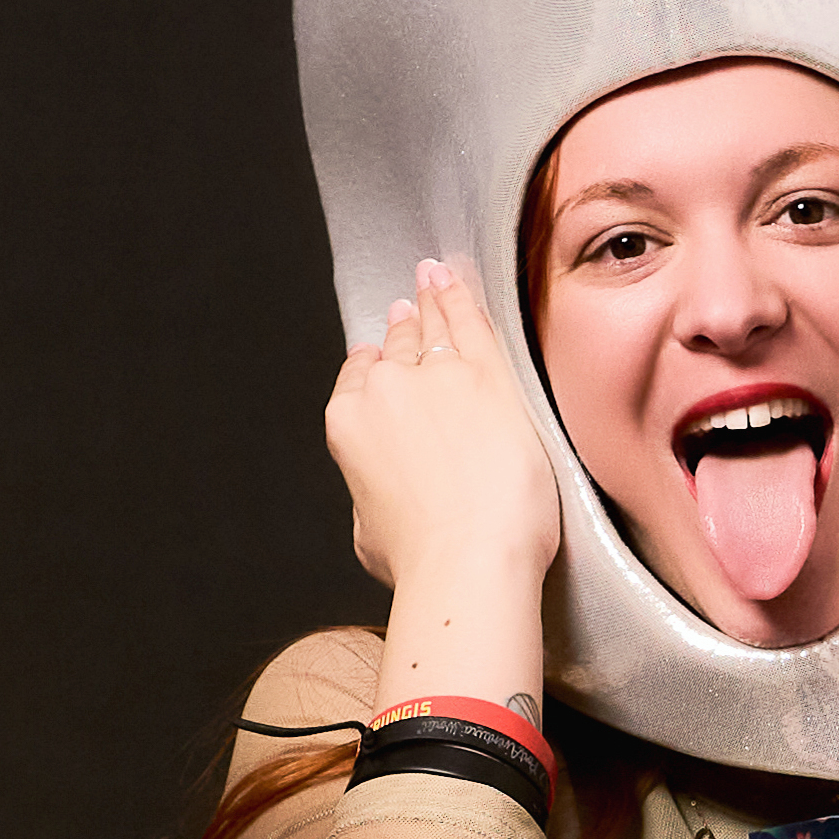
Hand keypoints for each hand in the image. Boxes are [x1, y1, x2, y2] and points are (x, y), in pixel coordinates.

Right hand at [326, 261, 562, 598]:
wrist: (469, 559)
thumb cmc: (424, 559)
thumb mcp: (369, 533)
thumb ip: (370, 494)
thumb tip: (378, 494)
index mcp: (350, 425)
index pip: (360, 378)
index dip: (373, 363)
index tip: (379, 354)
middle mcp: (386, 391)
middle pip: (397, 347)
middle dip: (404, 328)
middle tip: (408, 310)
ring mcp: (438, 375)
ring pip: (432, 327)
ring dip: (431, 300)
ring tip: (432, 280)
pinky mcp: (487, 374)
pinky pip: (470, 321)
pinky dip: (461, 296)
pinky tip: (457, 279)